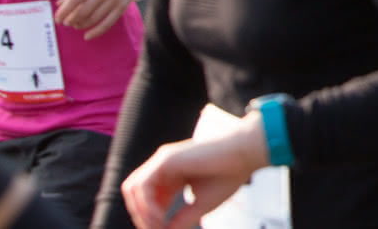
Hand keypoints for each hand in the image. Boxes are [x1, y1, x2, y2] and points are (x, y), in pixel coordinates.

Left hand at [55, 0, 133, 39]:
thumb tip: (60, 5)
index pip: (73, 0)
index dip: (63, 12)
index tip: (57, 19)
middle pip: (82, 12)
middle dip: (71, 20)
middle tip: (66, 22)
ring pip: (93, 19)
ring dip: (81, 25)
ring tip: (76, 25)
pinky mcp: (121, 7)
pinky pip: (107, 24)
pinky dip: (96, 32)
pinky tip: (87, 36)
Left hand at [121, 115, 268, 228]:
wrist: (245, 154)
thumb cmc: (229, 176)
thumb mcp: (201, 204)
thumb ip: (181, 219)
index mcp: (172, 175)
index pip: (148, 198)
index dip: (150, 218)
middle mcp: (163, 166)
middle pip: (134, 193)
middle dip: (140, 215)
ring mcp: (162, 160)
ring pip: (132, 188)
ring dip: (140, 211)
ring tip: (157, 224)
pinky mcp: (165, 159)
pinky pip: (142, 185)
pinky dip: (146, 204)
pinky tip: (160, 216)